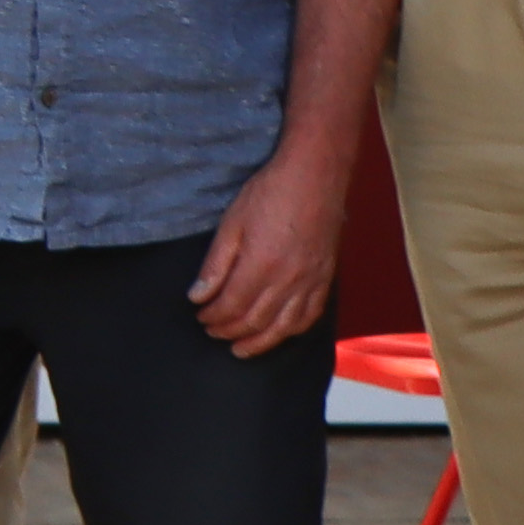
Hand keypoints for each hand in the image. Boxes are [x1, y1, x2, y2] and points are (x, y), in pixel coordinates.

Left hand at [187, 139, 355, 357]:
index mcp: (260, 266)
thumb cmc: (271, 193)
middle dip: (229, 331)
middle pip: (254, 321)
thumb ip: (215, 265)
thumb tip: (198, 296)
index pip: (231, 306)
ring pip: (283, 327)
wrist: (315, 175)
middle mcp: (288, 280)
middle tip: (213, 331)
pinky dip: (292, 331)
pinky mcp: (325, 278)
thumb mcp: (232, 223)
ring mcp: (310, 282)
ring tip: (240, 349)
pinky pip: (310, 315)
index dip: (212, 317)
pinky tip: (279, 333)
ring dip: (259, 342)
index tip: (201, 316)